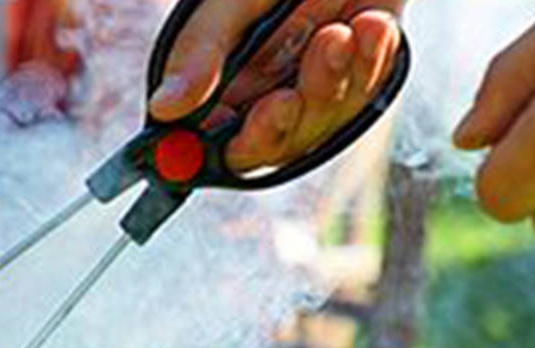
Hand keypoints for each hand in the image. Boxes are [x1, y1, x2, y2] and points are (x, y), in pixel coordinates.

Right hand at [147, 0, 405, 172]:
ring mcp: (310, 87)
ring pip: (322, 121)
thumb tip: (163, 109)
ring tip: (339, 32)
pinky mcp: (357, 73)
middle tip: (287, 94)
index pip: (217, 144)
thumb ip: (200, 53)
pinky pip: (366, 90)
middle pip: (274, 145)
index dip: (231, 146)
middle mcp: (261, 94)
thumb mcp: (229, 1)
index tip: (258, 116)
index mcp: (219, 86)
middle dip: (285, 121)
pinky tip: (369, 23)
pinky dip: (371, 62)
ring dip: (331, 82)